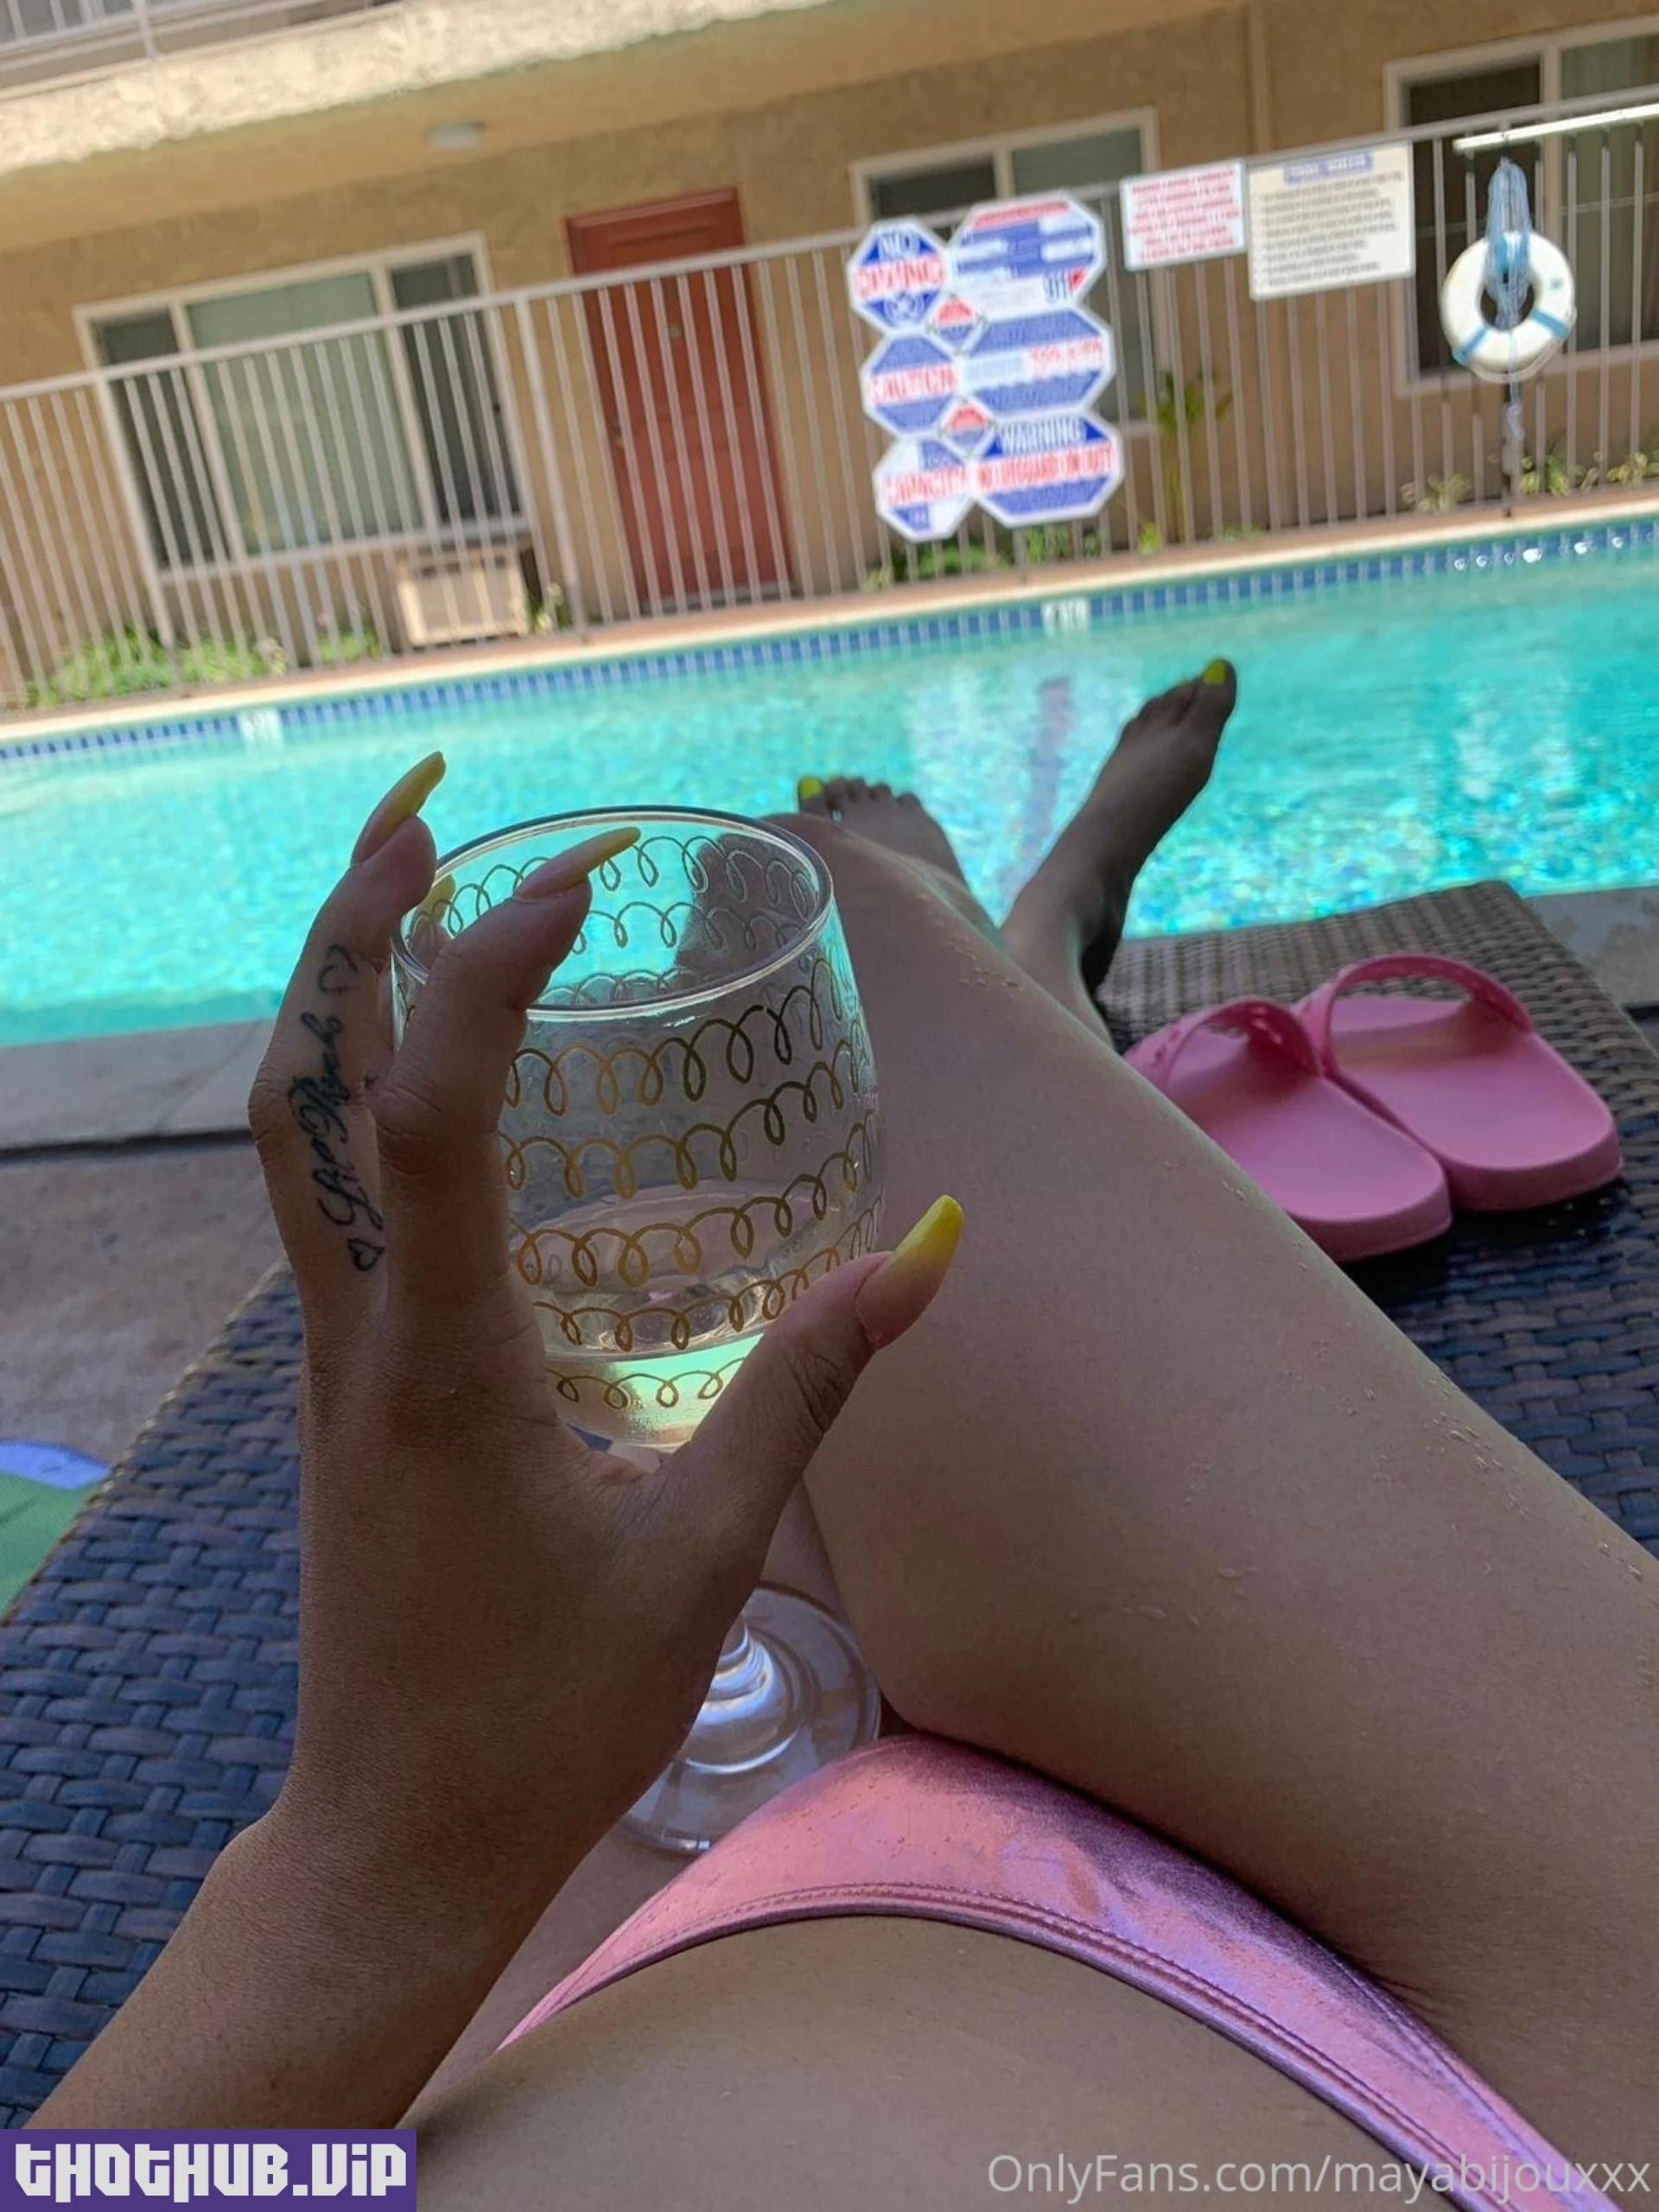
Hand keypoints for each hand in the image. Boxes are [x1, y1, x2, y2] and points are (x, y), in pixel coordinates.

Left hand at [248, 757, 962, 1934]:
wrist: (394, 1838)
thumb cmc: (549, 1712)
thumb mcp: (702, 1552)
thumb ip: (807, 1390)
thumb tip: (928, 1257)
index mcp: (440, 1363)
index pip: (424, 1116)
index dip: (479, 971)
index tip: (574, 878)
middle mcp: (357, 1332)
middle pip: (298, 1086)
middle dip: (347, 925)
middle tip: (422, 799)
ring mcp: (331, 1355)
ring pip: (290, 1134)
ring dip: (337, 992)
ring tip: (415, 882)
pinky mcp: (348, 1383)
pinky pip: (326, 1196)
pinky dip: (359, 1085)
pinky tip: (440, 1070)